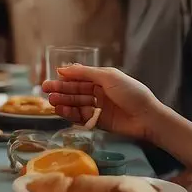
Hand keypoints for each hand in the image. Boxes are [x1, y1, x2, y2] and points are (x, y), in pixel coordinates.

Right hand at [41, 65, 163, 141]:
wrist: (147, 117)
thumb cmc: (131, 93)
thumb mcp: (108, 77)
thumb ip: (84, 73)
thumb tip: (62, 68)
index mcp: (102, 79)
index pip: (80, 77)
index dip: (65, 78)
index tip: (52, 78)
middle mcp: (99, 92)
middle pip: (75, 91)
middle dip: (61, 90)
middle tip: (44, 90)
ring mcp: (98, 108)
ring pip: (76, 104)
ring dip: (63, 102)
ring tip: (51, 102)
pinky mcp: (98, 122)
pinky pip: (81, 117)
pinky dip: (70, 114)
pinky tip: (61, 111)